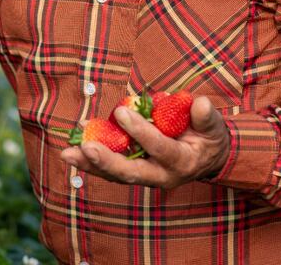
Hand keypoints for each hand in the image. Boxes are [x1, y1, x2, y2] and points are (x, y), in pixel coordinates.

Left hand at [60, 96, 230, 188]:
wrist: (207, 157)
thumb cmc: (209, 137)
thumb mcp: (213, 126)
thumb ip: (206, 117)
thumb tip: (201, 104)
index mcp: (182, 162)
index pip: (159, 148)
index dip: (141, 131)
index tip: (121, 112)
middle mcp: (161, 175)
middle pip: (131, 173)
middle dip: (106, 161)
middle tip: (85, 148)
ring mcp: (145, 176)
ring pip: (115, 174)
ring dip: (90, 164)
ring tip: (67, 153)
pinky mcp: (133, 172)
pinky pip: (111, 169)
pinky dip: (92, 160)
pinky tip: (73, 148)